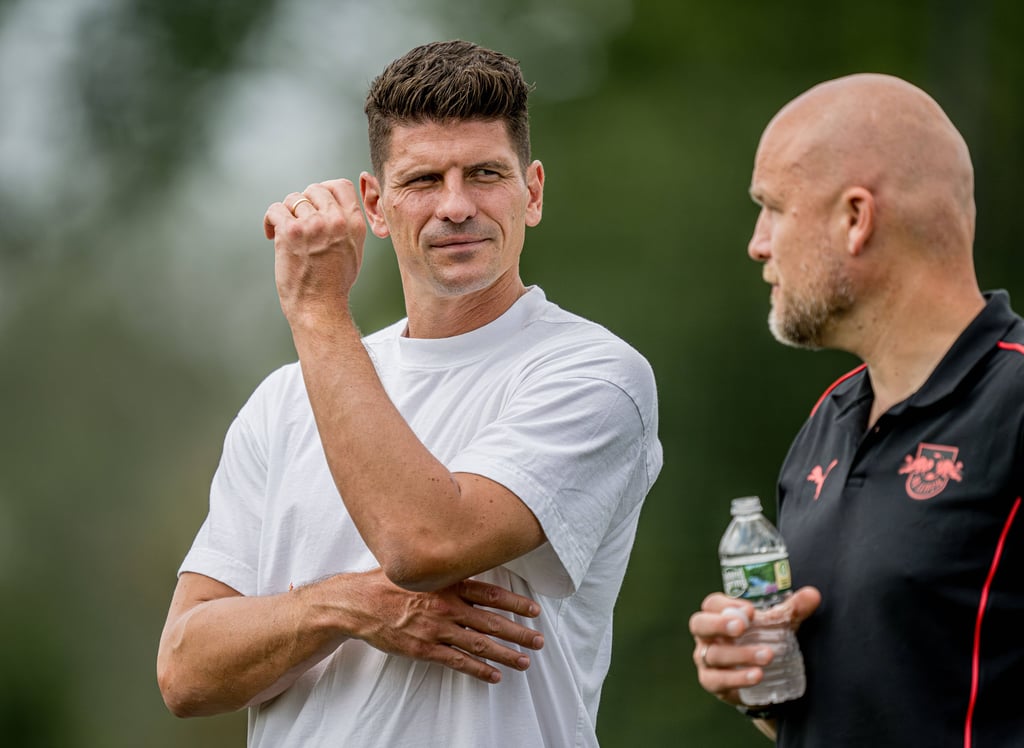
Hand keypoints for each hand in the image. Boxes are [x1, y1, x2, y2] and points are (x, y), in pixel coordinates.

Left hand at [263, 179, 366, 319]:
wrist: (320, 307)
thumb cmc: (334, 285)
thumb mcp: (354, 251)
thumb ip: (347, 226)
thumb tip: (332, 207)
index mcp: (354, 223)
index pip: (341, 185)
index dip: (325, 190)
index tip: (315, 202)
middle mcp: (336, 220)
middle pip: (315, 189)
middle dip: (303, 203)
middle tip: (297, 221)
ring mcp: (313, 224)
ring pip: (293, 199)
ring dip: (286, 213)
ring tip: (285, 232)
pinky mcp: (290, 232)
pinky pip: (275, 210)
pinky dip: (270, 221)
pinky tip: (271, 234)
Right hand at [343, 570, 544, 683]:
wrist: (357, 603)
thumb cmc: (387, 583)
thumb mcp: (420, 567)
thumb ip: (443, 568)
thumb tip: (464, 559)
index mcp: (448, 583)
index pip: (491, 594)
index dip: (515, 603)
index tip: (534, 611)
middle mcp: (447, 606)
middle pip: (491, 621)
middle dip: (518, 632)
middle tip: (538, 641)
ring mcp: (436, 629)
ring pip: (479, 644)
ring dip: (505, 654)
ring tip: (524, 661)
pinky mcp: (424, 649)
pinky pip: (457, 661)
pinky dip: (478, 669)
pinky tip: (494, 675)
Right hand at [688, 586, 820, 703]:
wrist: (762, 679)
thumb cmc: (763, 640)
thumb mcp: (778, 624)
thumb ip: (794, 609)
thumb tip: (813, 595)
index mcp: (717, 615)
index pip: (712, 603)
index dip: (726, 605)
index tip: (751, 611)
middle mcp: (706, 635)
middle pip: (699, 624)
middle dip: (719, 624)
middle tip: (742, 627)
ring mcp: (705, 659)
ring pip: (713, 655)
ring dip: (740, 654)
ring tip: (767, 656)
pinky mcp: (712, 682)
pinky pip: (717, 680)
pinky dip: (737, 678)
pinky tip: (757, 676)